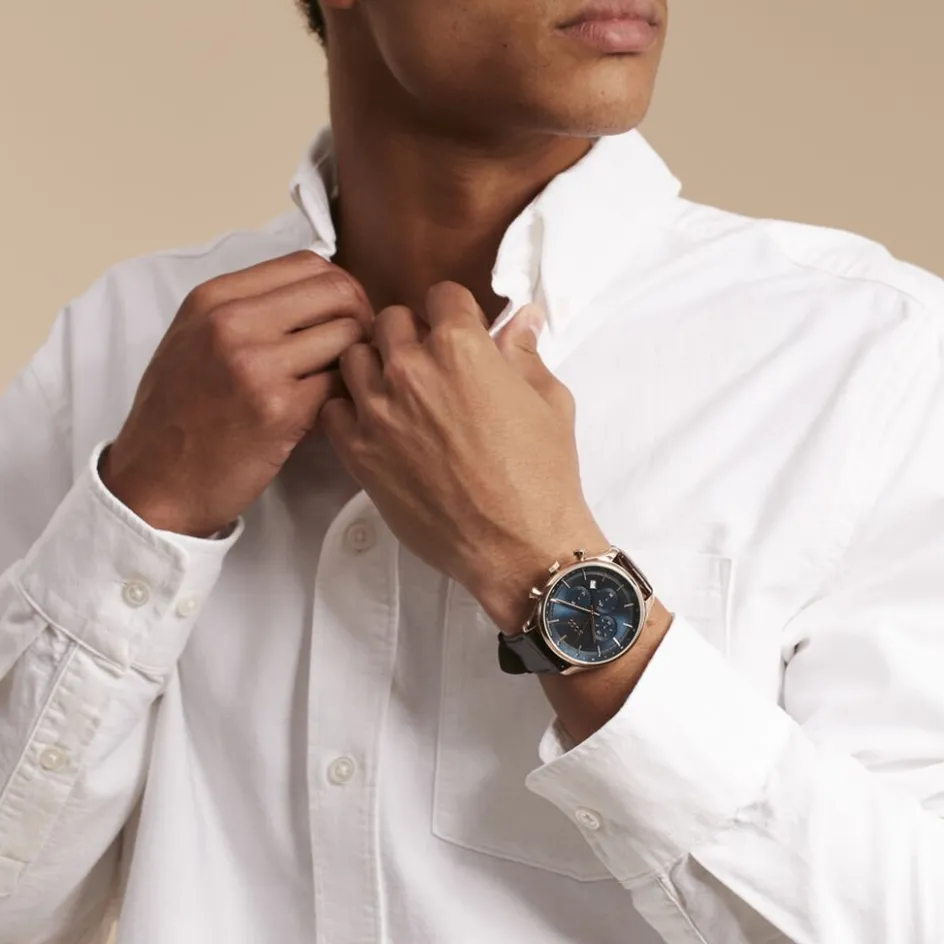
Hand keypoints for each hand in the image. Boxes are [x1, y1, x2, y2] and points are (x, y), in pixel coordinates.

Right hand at [102, 251, 372, 536]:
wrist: (154, 484)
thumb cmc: (179, 417)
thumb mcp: (194, 340)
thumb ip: (247, 310)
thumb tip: (318, 293)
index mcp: (214, 298)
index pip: (309, 263)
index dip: (340, 289)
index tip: (342, 318)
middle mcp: (233, 322)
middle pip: (337, 291)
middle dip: (361, 318)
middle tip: (357, 351)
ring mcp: (256, 364)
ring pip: (348, 336)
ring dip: (356, 360)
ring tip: (339, 384)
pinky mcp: (280, 410)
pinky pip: (342, 384)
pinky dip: (345, 397)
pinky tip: (326, 412)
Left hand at [320, 281, 606, 631]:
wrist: (518, 545)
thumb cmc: (542, 475)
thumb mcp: (549, 401)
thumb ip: (524, 352)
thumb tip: (522, 319)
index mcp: (461, 346)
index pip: (441, 295)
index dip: (454, 311)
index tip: (458, 330)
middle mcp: (411, 369)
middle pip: (390, 320)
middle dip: (411, 333)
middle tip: (429, 363)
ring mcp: (378, 410)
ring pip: (354, 356)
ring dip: (375, 364)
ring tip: (398, 390)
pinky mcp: (358, 451)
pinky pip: (333, 407)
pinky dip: (349, 408)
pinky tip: (376, 423)